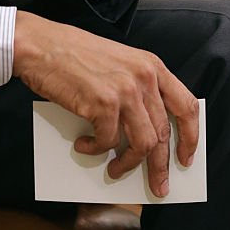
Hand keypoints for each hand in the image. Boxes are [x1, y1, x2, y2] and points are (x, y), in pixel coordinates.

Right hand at [14, 11, 199, 196]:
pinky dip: (97, 150)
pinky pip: (108, 142)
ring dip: (129, 164)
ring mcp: (124, 91)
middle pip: (163, 132)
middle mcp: (143, 77)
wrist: (39, 44)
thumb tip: (144, 129)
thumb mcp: (117, 61)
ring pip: (143, 144)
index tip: (186, 158)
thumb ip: (136, 86)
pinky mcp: (103, 105)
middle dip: (161, 165)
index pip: (186, 105)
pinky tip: (85, 144)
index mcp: (150, 65)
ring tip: (115, 170)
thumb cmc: (71, 52)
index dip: (191, 136)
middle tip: (158, 185)